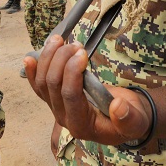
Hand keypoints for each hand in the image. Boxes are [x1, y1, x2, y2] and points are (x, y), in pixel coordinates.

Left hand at [23, 35, 151, 145]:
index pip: (70, 95)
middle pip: (52, 85)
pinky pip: (38, 85)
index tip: (82, 53)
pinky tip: (29, 58)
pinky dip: (33, 71)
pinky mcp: (55, 99)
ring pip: (42, 82)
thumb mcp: (136, 121)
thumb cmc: (130, 119)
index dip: (72, 72)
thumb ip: (128, 118)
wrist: (125, 119)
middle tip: (76, 44)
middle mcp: (64, 118)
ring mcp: (56, 108)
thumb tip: (118, 107)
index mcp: (82, 125)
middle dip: (61, 59)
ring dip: (47, 58)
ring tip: (59, 40)